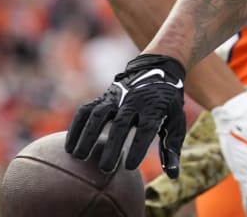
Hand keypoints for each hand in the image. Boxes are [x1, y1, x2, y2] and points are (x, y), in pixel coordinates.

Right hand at [65, 54, 187, 176]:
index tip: (129, 166)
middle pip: (121, 124)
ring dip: (88, 135)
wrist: (157, 70)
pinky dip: (76, 127)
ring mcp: (116, 98)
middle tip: (105, 168)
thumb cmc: (166, 104)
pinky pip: (86, 110)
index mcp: (154, 108)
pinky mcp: (103, 98)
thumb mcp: (176, 121)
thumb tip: (172, 175)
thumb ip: (172, 148)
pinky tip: (70, 147)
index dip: (138, 147)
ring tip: (79, 157)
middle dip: (112, 145)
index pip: (146, 128)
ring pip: (98, 114)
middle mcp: (133, 101)